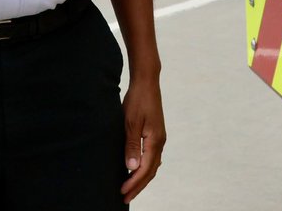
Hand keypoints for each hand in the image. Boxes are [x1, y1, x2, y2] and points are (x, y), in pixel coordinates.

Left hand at [119, 74, 164, 202]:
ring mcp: (159, 138)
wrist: (147, 83)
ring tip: (130, 188)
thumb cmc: (138, 100)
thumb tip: (132, 168)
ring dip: (142, 178)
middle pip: (151, 171)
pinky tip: (136, 170)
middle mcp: (160, 142)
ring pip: (153, 165)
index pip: (145, 169)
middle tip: (125, 198)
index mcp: (155, 141)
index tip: (122, 193)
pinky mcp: (156, 134)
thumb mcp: (131, 123)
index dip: (133, 183)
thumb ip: (132, 146)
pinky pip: (152, 157)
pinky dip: (145, 168)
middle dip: (138, 186)